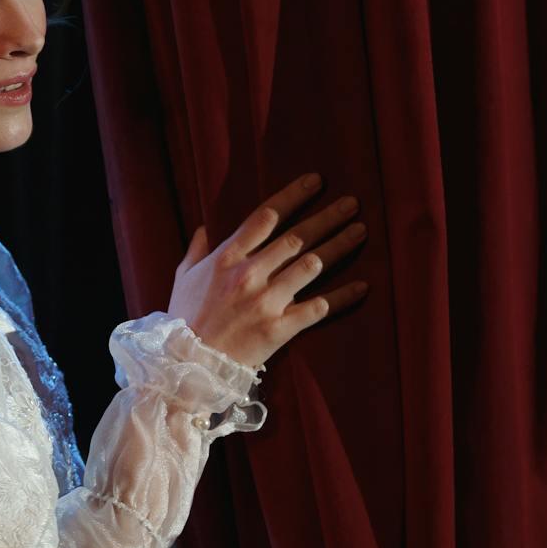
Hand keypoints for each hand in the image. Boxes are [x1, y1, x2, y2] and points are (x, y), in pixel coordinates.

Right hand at [166, 172, 369, 370]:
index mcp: (227, 256)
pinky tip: (363, 286)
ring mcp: (266, 300)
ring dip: (340, 246)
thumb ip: (196, 250)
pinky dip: (344, 296)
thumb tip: (205, 227)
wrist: (188, 365)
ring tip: (360, 232)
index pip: (266, 216)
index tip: (316, 182)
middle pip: (297, 236)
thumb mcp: (183, 277)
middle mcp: (249, 273)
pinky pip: (319, 307)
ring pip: (312, 265)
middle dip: (328, 216)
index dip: (294, 195)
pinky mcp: (280, 328)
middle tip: (352, 203)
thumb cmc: (184, 319)